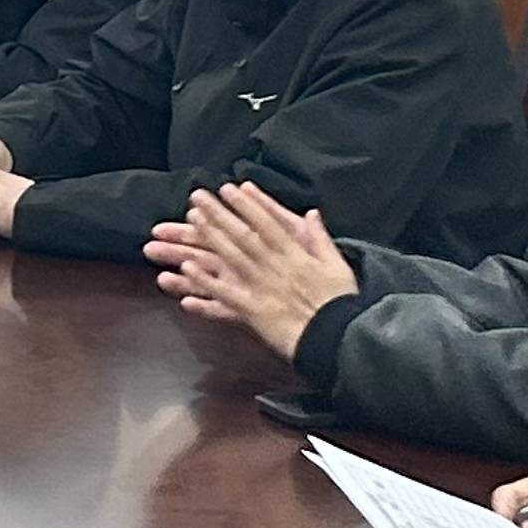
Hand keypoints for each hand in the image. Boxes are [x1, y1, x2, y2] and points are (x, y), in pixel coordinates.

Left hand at [143, 183, 353, 357]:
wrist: (338, 339)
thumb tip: (312, 213)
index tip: (229, 189)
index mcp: (294, 254)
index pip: (266, 223)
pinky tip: (187, 269)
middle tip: (197, 196)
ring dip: (209, 237)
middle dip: (218, 213)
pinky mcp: (253, 311)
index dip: (246, 204)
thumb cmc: (340, 304)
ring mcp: (261, 287)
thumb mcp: (337, 266)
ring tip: (190, 220)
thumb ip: (321, 238)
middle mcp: (274, 266)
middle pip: (242, 235)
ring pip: (230, 257)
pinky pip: (224, 294)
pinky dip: (205, 281)